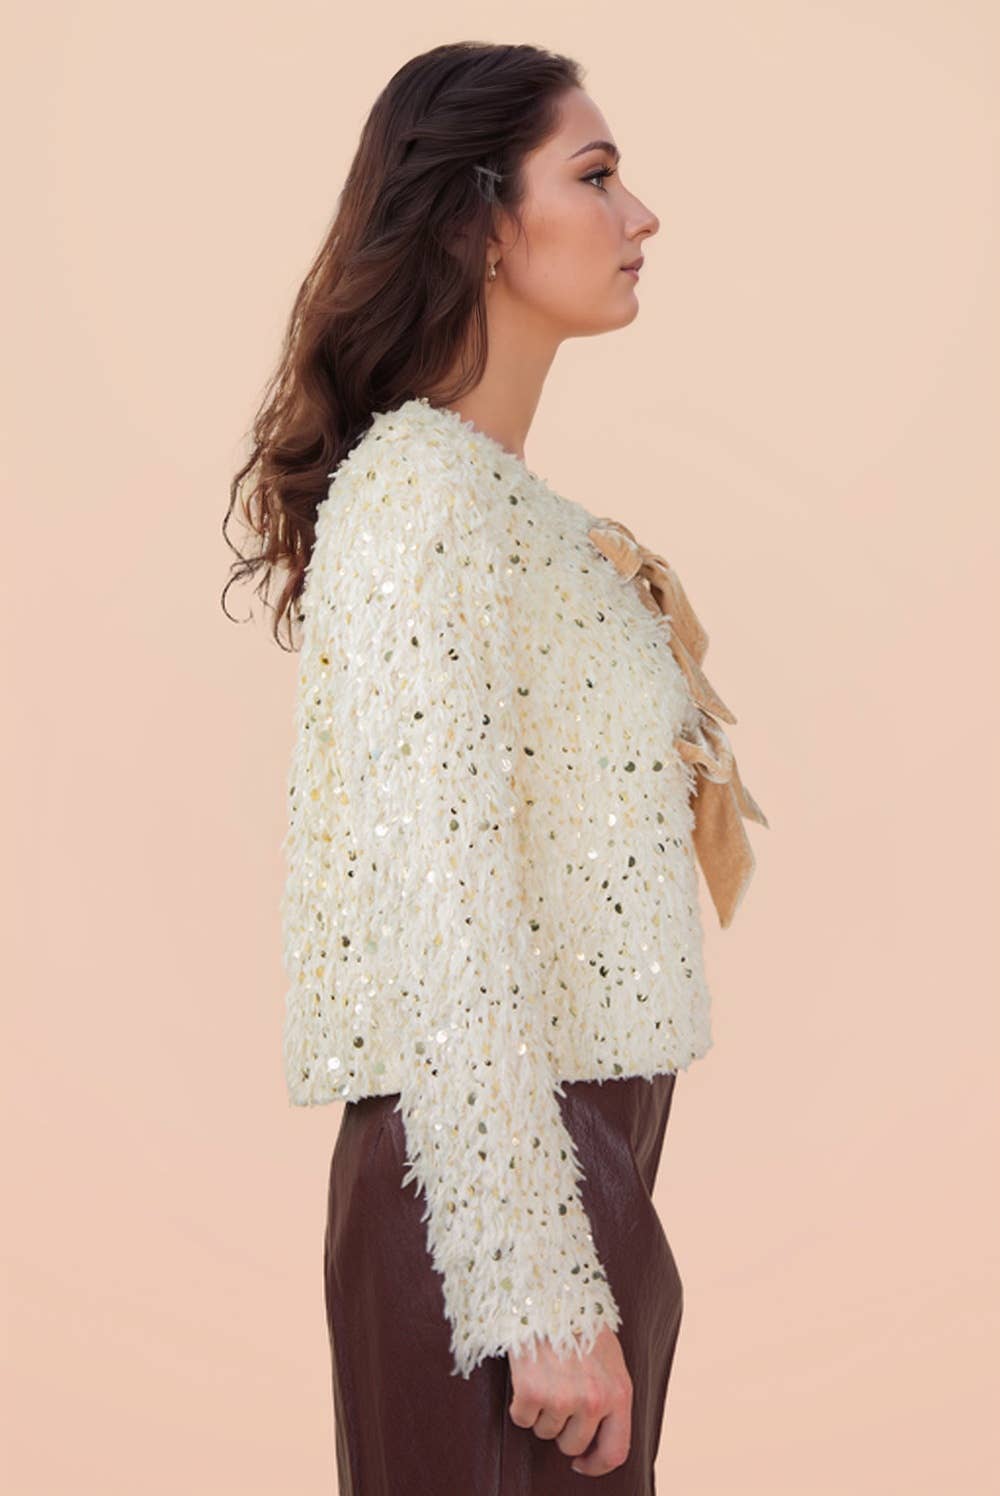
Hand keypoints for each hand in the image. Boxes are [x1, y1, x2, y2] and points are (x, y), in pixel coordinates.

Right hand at [507, 1327, 632, 1476]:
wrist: (547, 1290)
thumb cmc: (578, 1324)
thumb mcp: (609, 1359)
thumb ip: (611, 1396)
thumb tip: (601, 1439)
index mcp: (619, 1393)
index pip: (616, 1452)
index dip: (596, 1465)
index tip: (581, 1464)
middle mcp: (594, 1401)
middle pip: (572, 1444)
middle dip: (561, 1428)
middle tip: (556, 1395)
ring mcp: (563, 1398)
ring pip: (544, 1432)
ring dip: (541, 1411)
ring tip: (544, 1374)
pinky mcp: (532, 1392)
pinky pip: (522, 1418)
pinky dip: (520, 1403)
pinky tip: (527, 1374)